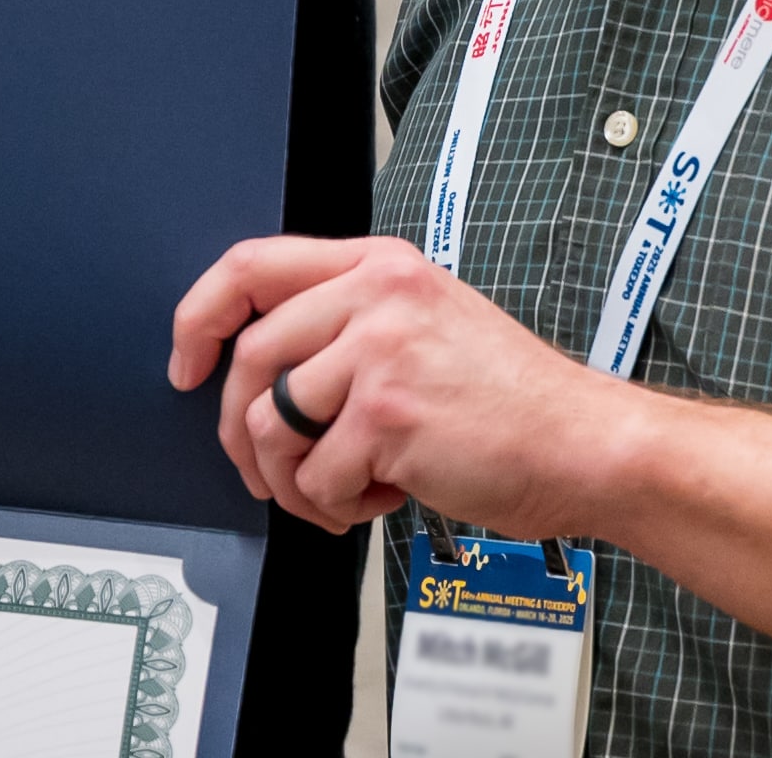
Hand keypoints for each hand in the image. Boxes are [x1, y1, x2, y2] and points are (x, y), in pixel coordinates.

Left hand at [167, 235, 632, 540]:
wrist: (585, 444)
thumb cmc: (513, 402)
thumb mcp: (429, 323)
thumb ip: (351, 326)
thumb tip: (264, 376)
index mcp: (379, 266)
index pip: (251, 266)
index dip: (198, 317)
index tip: (186, 365)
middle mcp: (375, 295)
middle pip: (249, 359)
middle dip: (241, 433)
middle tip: (268, 472)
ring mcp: (379, 352)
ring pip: (270, 424)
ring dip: (293, 480)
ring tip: (341, 490)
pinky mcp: (387, 414)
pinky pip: (315, 475)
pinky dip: (337, 505)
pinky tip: (383, 495)